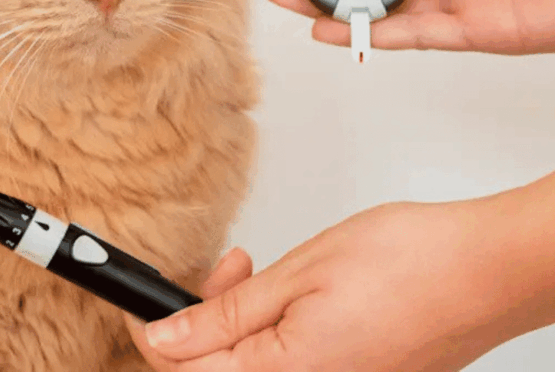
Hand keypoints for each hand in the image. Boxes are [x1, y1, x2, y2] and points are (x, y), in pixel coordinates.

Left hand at [124, 190, 554, 371]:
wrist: (483, 269)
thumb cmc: (408, 265)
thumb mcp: (299, 275)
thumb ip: (226, 315)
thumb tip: (167, 338)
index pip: (184, 371)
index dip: (153, 333)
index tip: (142, 299)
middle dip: (201, 318)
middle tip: (227, 269)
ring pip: (249, 366)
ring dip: (237, 320)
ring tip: (257, 270)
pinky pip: (285, 364)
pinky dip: (271, 330)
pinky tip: (287, 295)